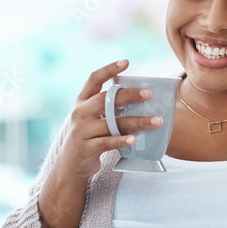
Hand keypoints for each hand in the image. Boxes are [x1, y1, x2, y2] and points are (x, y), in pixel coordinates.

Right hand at [53, 59, 164, 182]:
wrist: (70, 165)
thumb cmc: (89, 137)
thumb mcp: (92, 118)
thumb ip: (108, 108)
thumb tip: (141, 96)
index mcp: (82, 102)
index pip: (93, 79)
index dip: (108, 69)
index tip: (126, 62)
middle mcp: (80, 113)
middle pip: (105, 100)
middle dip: (128, 95)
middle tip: (149, 94)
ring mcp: (81, 131)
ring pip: (111, 123)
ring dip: (136, 121)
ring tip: (156, 121)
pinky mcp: (86, 148)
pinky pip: (107, 142)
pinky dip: (121, 140)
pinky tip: (135, 139)